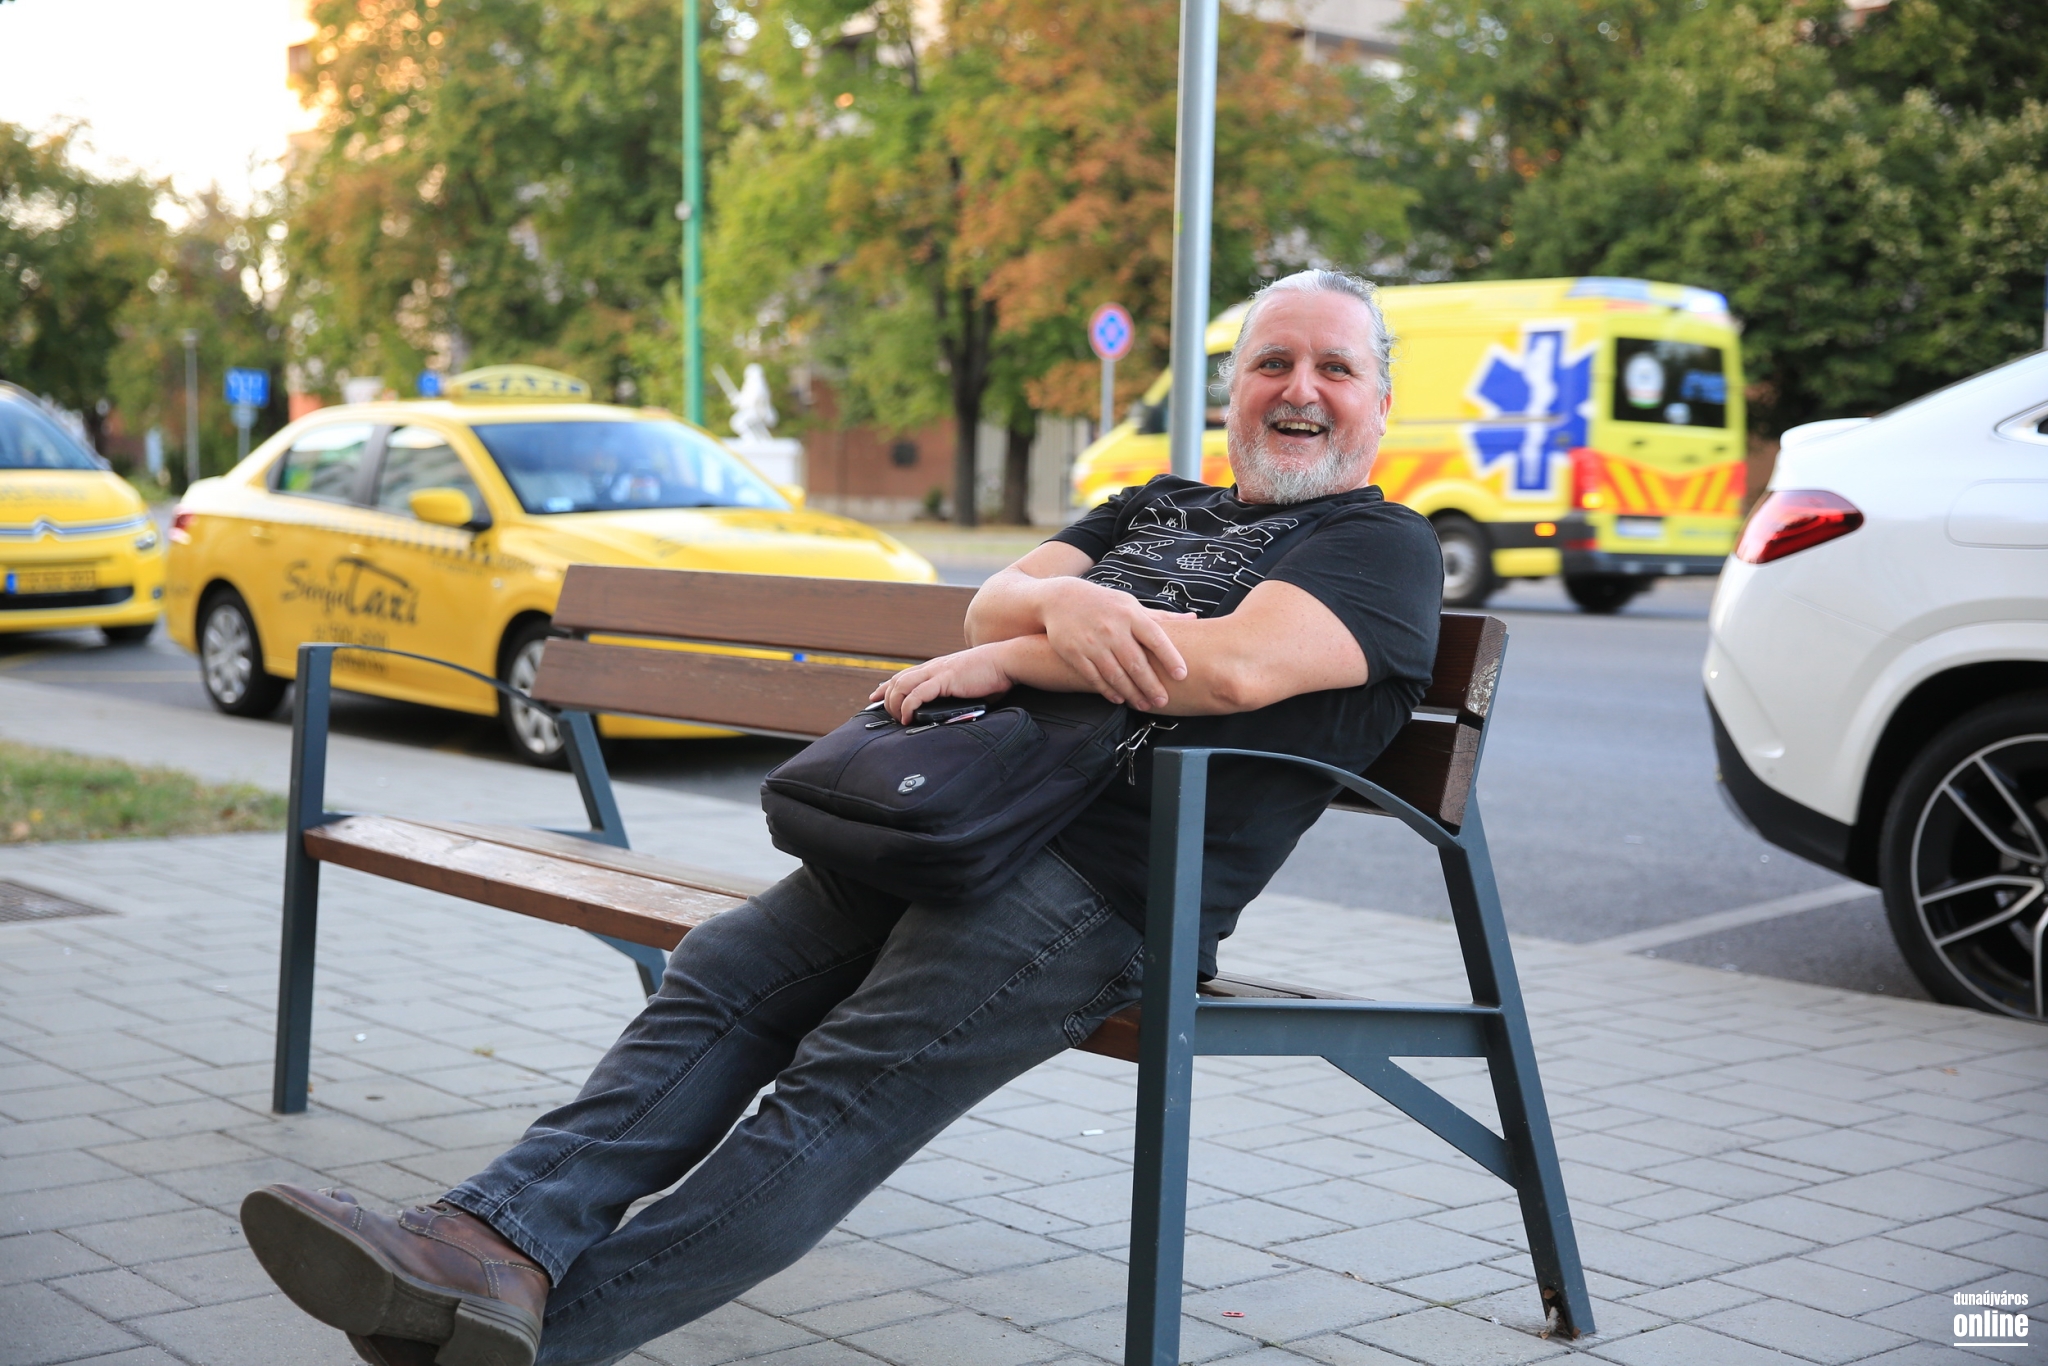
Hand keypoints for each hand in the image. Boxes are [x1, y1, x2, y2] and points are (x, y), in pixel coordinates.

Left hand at [870, 643, 1017, 722]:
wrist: (1005, 661)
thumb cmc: (991, 675)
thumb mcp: (966, 685)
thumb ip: (954, 696)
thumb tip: (950, 714)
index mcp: (936, 668)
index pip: (903, 675)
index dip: (886, 686)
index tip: (875, 696)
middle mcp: (932, 668)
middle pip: (897, 680)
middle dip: (886, 698)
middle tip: (888, 715)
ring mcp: (937, 672)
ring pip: (901, 685)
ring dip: (895, 704)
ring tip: (899, 719)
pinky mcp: (945, 679)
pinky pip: (917, 694)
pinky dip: (908, 706)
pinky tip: (908, 717)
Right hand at [1039, 578, 1188, 708]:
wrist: (1060, 599)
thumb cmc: (1104, 603)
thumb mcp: (1131, 604)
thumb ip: (1161, 616)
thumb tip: (1193, 618)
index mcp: (1130, 615)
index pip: (1155, 638)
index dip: (1170, 657)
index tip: (1182, 674)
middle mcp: (1112, 629)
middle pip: (1136, 663)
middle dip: (1151, 685)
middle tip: (1163, 700)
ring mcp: (1092, 642)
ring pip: (1116, 675)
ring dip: (1132, 693)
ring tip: (1144, 705)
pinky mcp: (1075, 654)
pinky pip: (1095, 678)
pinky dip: (1108, 691)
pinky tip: (1120, 699)